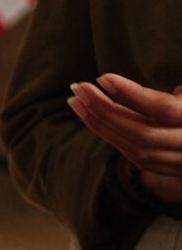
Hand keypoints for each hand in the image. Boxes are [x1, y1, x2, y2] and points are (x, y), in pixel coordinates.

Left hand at [68, 75, 181, 203]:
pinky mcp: (171, 171)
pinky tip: (92, 118)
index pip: (164, 108)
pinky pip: (136, 157)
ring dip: (100, 124)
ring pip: (137, 148)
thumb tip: (113, 84)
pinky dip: (111, 137)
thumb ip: (166, 95)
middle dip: (106, 110)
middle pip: (143, 132)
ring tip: (77, 101)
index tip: (102, 78)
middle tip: (78, 88)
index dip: (131, 94)